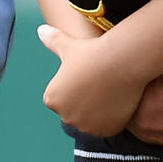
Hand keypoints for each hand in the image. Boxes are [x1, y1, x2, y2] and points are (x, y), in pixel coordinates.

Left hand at [37, 23, 148, 139]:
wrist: (122, 61)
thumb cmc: (92, 52)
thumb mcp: (68, 45)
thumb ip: (52, 41)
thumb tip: (40, 30)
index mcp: (52, 99)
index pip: (61, 96)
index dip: (74, 85)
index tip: (85, 75)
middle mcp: (66, 116)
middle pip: (75, 110)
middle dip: (84, 100)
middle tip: (98, 81)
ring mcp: (87, 126)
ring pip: (91, 120)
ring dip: (96, 111)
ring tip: (108, 90)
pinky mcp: (106, 131)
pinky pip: (106, 126)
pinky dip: (110, 118)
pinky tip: (116, 100)